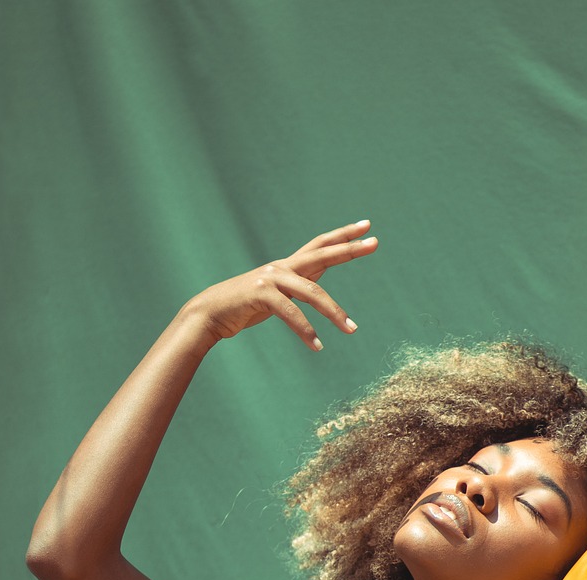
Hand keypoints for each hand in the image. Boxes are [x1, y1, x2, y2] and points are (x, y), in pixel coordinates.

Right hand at [185, 219, 378, 349]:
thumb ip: (296, 288)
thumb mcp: (276, 296)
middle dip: (349, 250)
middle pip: (322, 255)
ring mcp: (271, 278)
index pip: (320, 246)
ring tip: (352, 330)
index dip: (343, 236)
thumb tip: (316, 286)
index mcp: (287, 266)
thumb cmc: (244, 308)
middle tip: (376, 243)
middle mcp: (281, 267)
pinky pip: (291, 314)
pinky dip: (306, 331)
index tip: (366, 227)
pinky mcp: (261, 294)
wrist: (210, 314)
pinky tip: (317, 346)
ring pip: (312, 292)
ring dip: (334, 313)